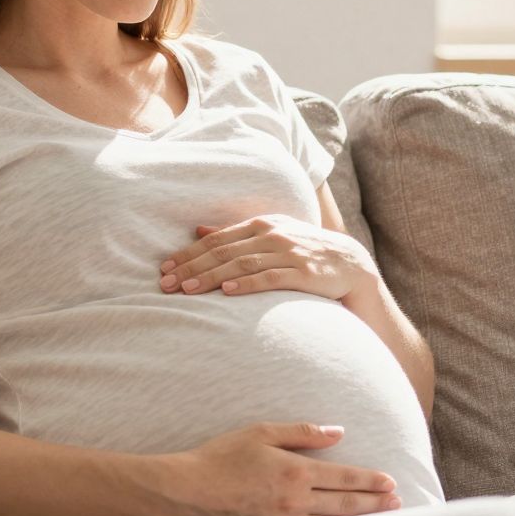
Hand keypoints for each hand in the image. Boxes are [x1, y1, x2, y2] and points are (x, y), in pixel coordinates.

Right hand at [155, 421, 400, 515]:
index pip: (343, 478)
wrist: (186, 492)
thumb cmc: (221, 457)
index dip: (370, 481)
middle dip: (374, 504)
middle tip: (398, 504)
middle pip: (345, 505)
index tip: (391, 483)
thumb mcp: (261, 433)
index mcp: (294, 472)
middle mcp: (293, 502)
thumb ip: (302, 433)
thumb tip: (337, 433)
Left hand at [159, 214, 376, 299]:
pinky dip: (247, 284)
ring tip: (188, 290)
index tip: (164, 268)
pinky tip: (227, 291)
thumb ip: (235, 234)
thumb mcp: (271, 235)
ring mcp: (288, 253)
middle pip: (224, 252)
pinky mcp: (302, 273)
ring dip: (212, 277)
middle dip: (192, 268)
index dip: (189, 254)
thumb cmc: (303, 250)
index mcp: (261, 225)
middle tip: (166, 283)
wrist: (350, 263)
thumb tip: (198, 231)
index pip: (217, 240)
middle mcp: (272, 235)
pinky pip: (270, 278)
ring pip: (242, 264)